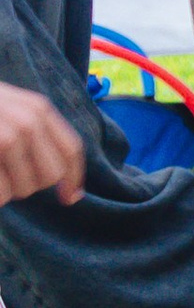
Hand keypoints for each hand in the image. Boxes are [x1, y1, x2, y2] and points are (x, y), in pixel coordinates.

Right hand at [0, 84, 81, 205]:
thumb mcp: (10, 110)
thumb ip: (38, 135)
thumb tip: (70, 189)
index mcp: (37, 109)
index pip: (70, 150)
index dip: (73, 178)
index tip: (70, 198)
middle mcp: (28, 121)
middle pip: (51, 175)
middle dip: (32, 184)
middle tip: (8, 177)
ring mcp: (7, 137)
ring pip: (25, 188)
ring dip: (7, 190)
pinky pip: (3, 194)